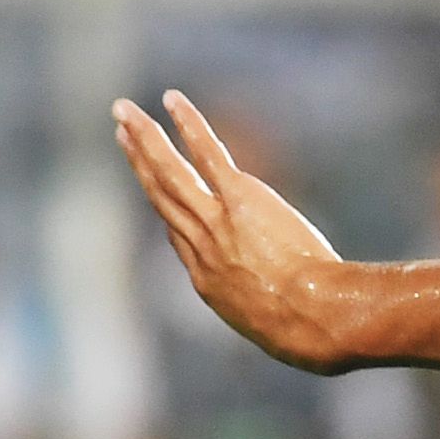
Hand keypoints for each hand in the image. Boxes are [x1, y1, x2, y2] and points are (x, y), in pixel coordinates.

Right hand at [111, 92, 357, 372]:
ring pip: (171, 173)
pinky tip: (172, 101)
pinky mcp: (240, 199)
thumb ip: (272, 318)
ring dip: (145, 138)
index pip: (181, 238)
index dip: (171, 214)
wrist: (318, 321)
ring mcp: (216, 222)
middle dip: (140, 164)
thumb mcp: (281, 336)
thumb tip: (291, 322)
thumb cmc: (313, 337)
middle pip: (162, 198)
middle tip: (121, 136)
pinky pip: (208, 154)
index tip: (159, 189)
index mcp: (208, 284)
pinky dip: (189, 125)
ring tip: (124, 111)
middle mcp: (201, 247)